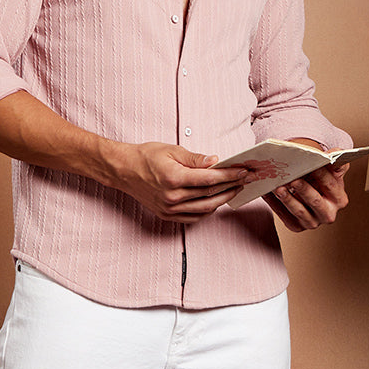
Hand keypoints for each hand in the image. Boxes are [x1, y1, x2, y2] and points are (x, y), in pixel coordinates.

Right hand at [109, 142, 247, 222]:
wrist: (123, 171)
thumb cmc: (146, 157)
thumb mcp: (171, 150)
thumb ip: (195, 158)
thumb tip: (215, 162)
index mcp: (174, 178)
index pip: (210, 179)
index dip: (230, 175)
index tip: (243, 171)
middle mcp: (173, 197)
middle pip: (210, 195)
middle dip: (231, 187)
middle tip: (244, 180)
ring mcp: (170, 209)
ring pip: (205, 208)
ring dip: (223, 200)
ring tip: (233, 190)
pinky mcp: (167, 215)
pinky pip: (194, 217)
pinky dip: (208, 210)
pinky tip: (216, 201)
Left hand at [263, 162, 348, 231]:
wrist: (309, 193)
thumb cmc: (320, 179)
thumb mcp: (331, 169)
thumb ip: (336, 159)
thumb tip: (333, 154)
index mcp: (339, 200)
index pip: (331, 186)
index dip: (322, 175)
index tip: (312, 165)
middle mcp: (328, 214)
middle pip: (315, 201)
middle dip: (304, 190)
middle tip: (293, 180)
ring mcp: (312, 222)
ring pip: (298, 210)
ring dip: (287, 198)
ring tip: (277, 187)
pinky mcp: (296, 226)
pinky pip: (284, 216)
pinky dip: (275, 204)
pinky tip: (268, 192)